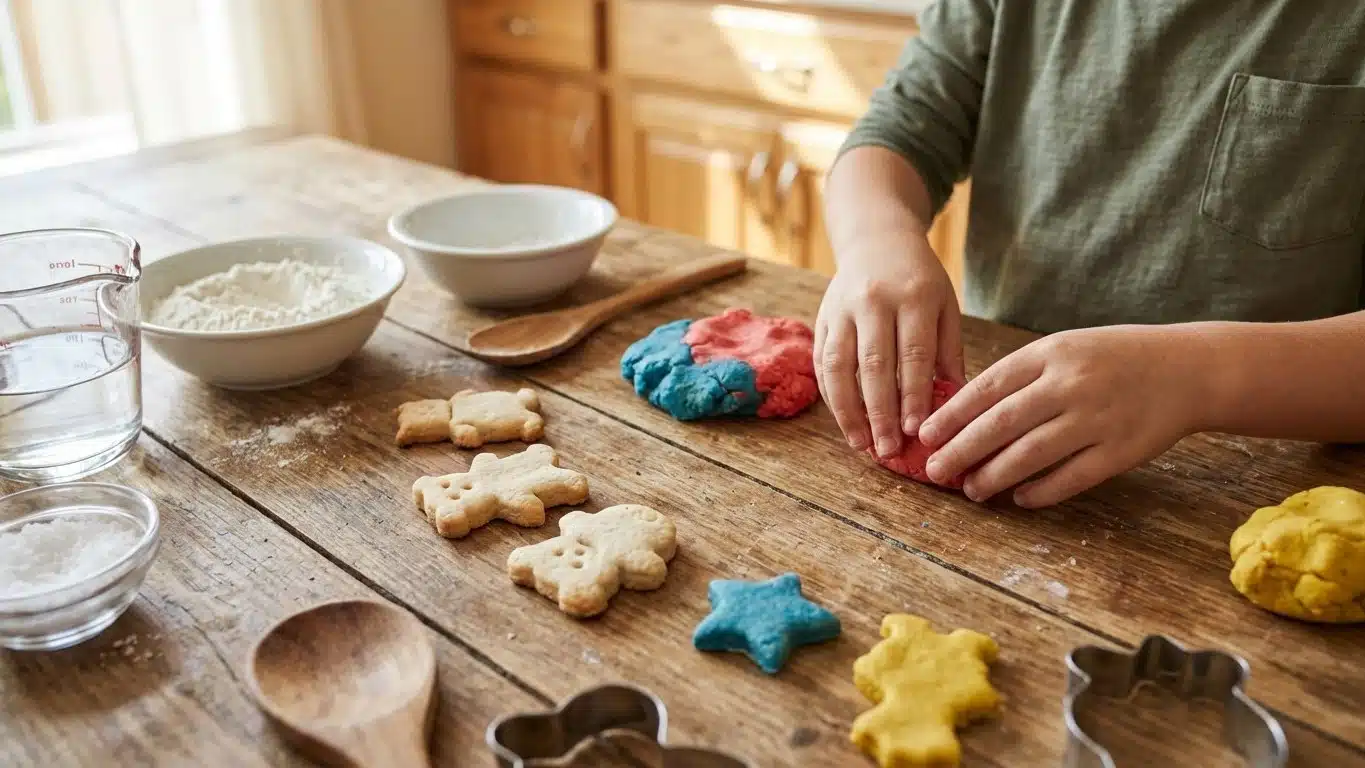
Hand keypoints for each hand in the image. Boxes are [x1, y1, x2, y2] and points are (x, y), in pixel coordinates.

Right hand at [814, 232, 964, 457]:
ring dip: (848, 411)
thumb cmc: (919, 280)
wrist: (877, 240)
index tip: (917, 430)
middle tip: (889, 449)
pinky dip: (832, 396)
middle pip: (875, 364)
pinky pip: (823, 363)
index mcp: (913, 296)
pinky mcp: (822, 319)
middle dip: (881, 412)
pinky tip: (845, 422)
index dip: (914, 395)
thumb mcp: (945, 304)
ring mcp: (842, 309)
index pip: (913, 354)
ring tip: (861, 444)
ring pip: (839, 367)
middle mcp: (873, 301)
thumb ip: (948, 351)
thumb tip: (953, 403)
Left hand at [917, 326, 1209, 506]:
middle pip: (1002, 424)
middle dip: (962, 451)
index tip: (926, 436)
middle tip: (936, 472)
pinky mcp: (1121, 451)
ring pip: (1031, 455)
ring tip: (972, 489)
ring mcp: (1097, 419)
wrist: (1187, 368)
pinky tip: (1019, 499)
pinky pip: (1070, 478)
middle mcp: (1071, 385)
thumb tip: (965, 415)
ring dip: (994, 477)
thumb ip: (1021, 376)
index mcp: (1051, 354)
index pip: (988, 387)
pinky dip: (1040, 492)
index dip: (952, 415)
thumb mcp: (1064, 348)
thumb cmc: (1113, 359)